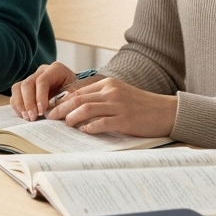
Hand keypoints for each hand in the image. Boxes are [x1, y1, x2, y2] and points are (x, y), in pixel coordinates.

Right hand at [11, 62, 84, 120]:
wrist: (74, 92)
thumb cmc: (76, 94)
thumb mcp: (76, 94)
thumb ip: (66, 100)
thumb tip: (55, 113)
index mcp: (56, 69)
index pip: (42, 80)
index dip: (40, 96)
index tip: (41, 111)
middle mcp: (42, 71)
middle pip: (28, 84)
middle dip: (28, 102)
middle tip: (33, 117)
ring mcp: (32, 78)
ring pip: (18, 87)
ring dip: (20, 104)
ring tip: (27, 118)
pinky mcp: (25, 87)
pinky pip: (15, 94)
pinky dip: (17, 105)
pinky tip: (23, 115)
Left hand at [45, 77, 177, 138]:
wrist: (165, 111)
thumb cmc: (141, 105)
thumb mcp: (119, 94)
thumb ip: (100, 97)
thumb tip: (77, 106)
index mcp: (108, 84)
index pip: (79, 91)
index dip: (62, 100)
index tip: (52, 107)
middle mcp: (111, 92)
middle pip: (79, 99)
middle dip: (61, 108)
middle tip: (50, 116)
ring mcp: (118, 105)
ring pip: (87, 109)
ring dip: (72, 117)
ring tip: (65, 123)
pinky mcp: (125, 120)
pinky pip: (102, 123)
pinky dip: (89, 127)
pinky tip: (83, 131)